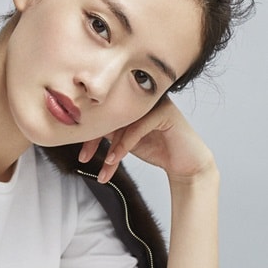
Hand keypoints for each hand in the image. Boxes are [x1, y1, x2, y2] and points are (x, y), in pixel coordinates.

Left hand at [79, 97, 216, 185]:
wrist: (184, 164)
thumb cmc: (157, 150)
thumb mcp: (127, 142)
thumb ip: (111, 133)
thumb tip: (82, 134)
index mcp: (132, 102)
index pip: (104, 113)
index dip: (89, 134)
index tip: (83, 155)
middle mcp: (143, 99)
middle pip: (110, 115)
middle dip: (94, 140)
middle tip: (84, 159)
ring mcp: (155, 103)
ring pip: (122, 123)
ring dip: (110, 150)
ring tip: (105, 168)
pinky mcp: (165, 112)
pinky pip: (137, 128)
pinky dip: (123, 146)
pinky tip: (114, 160)